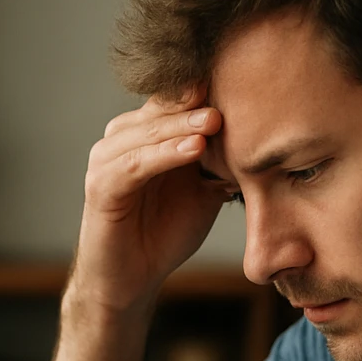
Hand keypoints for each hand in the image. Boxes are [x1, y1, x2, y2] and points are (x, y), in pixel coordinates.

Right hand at [73, 86, 224, 311]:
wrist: (134, 279)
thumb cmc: (165, 233)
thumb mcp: (201, 191)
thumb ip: (219, 161)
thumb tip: (261, 137)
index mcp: (146, 134)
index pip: (175, 99)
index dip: (206, 91)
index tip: (244, 81)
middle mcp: (122, 138)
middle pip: (162, 108)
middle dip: (197, 102)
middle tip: (232, 92)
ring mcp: (107, 159)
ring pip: (148, 132)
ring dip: (182, 125)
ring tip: (215, 121)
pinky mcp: (100, 186)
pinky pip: (134, 164)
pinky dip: (164, 155)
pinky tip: (194, 149)